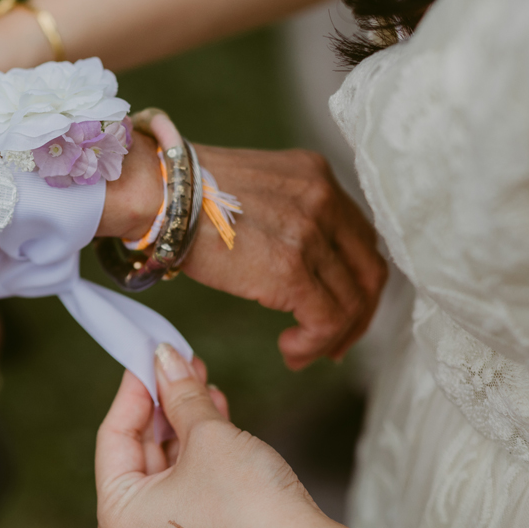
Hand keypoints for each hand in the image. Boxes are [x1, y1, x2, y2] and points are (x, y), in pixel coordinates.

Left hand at [95, 345, 354, 527]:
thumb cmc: (250, 507)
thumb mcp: (208, 436)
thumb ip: (180, 393)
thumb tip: (166, 357)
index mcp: (118, 515)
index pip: (113, 435)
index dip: (135, 388)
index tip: (149, 352)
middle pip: (139, 447)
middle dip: (162, 400)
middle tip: (178, 359)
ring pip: (166, 460)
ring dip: (183, 417)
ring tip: (199, 376)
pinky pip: (185, 478)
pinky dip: (197, 444)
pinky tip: (213, 409)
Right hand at [184, 147, 386, 368]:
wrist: (159, 193)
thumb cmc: (187, 195)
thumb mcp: (255, 187)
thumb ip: (287, 212)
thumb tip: (297, 258)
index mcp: (316, 175)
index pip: (361, 237)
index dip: (356, 279)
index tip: (341, 307)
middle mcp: (323, 199)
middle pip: (369, 270)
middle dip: (358, 314)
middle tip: (334, 342)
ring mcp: (311, 233)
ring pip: (351, 301)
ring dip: (330, 337)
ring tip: (300, 352)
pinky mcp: (291, 269)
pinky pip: (325, 320)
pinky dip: (314, 344)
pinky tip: (289, 351)